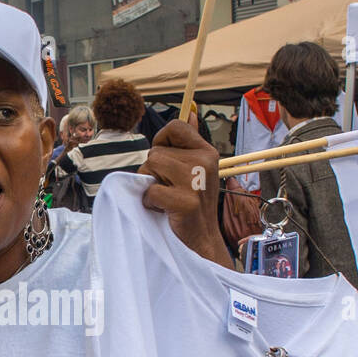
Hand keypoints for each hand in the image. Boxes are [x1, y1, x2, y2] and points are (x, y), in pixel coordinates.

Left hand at [138, 112, 231, 266]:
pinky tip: (163, 211)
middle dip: (153, 171)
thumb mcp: (196, 170)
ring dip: (150, 186)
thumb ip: (188, 144)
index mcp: (207, 151)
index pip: (175, 126)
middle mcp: (205, 162)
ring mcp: (196, 182)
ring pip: (150, 168)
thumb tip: (191, 113)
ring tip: (166, 199)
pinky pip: (151, 191)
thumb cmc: (193, 206)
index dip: (162, 140)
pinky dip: (150, 203)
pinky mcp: (186, 202)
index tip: (166, 162)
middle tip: (169, 189)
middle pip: (156, 151)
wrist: (201, 242)